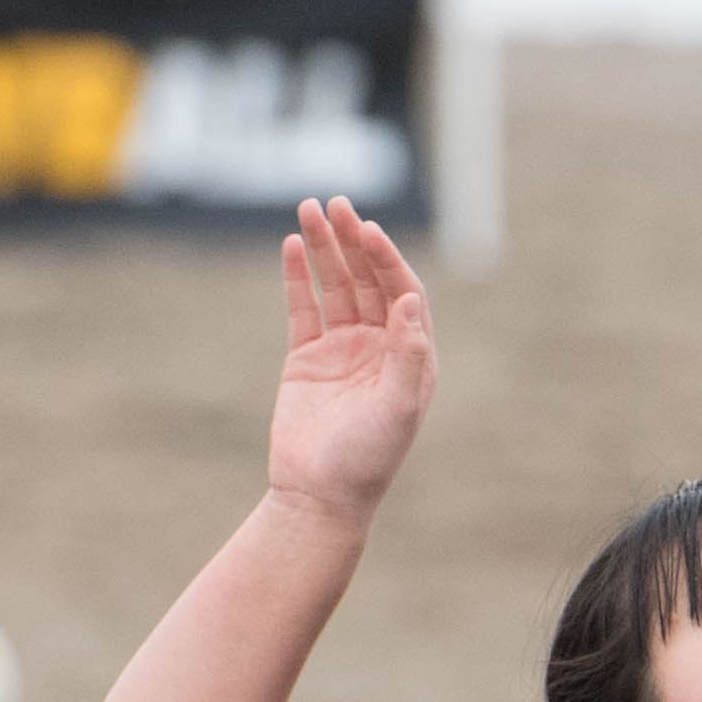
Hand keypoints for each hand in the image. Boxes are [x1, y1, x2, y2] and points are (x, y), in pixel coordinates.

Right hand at [266, 196, 436, 520]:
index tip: (369, 232)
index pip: (402, 293)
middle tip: (336, 204)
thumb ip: (407, 355)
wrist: (319, 496)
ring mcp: (342, 349)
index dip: (387, 260)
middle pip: (368, 280)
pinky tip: (290, 244)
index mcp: (411, 356)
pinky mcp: (306, 358)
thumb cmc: (367, 460)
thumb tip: (410, 301)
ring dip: (323, 248)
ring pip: (334, 286)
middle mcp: (380, 346)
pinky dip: (296, 276)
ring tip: (309, 208)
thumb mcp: (398, 409)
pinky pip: (302, 307)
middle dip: (353, 241)